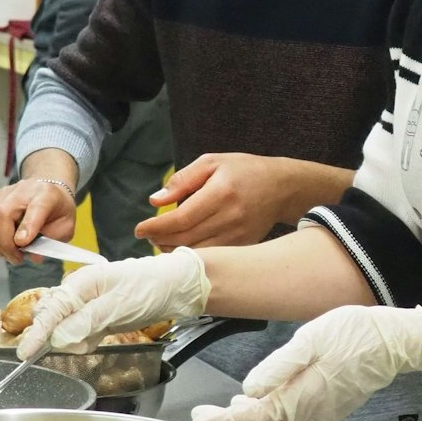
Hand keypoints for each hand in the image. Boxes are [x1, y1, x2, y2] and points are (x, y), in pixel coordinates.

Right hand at [0, 178, 77, 263]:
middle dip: (5, 244)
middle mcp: (22, 190)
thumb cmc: (56, 210)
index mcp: (46, 195)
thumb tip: (34, 256)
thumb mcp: (65, 226)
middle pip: (3, 214)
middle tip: (17, 259)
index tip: (23, 243)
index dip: (28, 226)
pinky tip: (2, 246)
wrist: (46, 189)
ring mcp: (3, 193)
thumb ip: (52, 241)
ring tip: (10, 254)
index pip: (36, 208)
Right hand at [18, 246, 211, 356]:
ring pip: (66, 330)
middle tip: (84, 340)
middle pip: (53, 319)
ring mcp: (88, 306)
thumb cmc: (148, 289)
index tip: (25, 353)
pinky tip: (99, 336)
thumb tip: (59, 338)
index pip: (51, 310)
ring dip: (76, 340)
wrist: (175, 287)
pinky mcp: (98, 317)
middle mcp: (80, 293)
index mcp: (80, 283)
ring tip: (99, 334)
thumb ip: (86, 322)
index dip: (37, 333)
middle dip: (59, 336)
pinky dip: (86, 340)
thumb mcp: (117, 306)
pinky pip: (81, 334)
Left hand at [137, 153, 296, 248]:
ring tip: (161, 241)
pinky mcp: (244, 246)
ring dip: (174, 251)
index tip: (139, 228)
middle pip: (186, 239)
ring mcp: (239, 235)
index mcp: (221, 193)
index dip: (156, 227)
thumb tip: (155, 201)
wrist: (281, 187)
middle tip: (147, 234)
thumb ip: (182, 180)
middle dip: (160, 239)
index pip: (181, 218)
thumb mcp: (212, 162)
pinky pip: (213, 258)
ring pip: (198, 253)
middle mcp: (231, 217)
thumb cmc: (243, 170)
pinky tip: (182, 246)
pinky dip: (193, 256)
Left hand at [190, 305, 421, 420]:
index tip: (200, 419)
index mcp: (301, 399)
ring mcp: (319, 416)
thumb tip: (249, 389)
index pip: (251, 418)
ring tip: (225, 416)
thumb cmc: (356, 335)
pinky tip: (260, 406)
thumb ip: (278, 367)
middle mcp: (309, 416)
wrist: (394, 342)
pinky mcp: (327, 411)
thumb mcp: (310, 340)